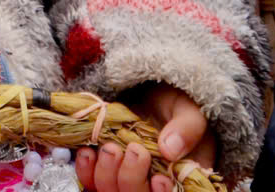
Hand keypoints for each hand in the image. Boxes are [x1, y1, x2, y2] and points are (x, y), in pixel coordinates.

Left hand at [74, 86, 212, 191]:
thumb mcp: (189, 111)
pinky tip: (88, 153)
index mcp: (179, 178)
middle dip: (131, 180)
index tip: (160, 178)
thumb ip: (187, 128)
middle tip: (134, 150)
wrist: (152, 92)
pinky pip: (90, 182)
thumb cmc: (176, 104)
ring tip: (111, 149)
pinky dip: (86, 171)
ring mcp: (125, 176)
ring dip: (106, 175)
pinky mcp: (105, 167)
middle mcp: (151, 183)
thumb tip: (169, 150)